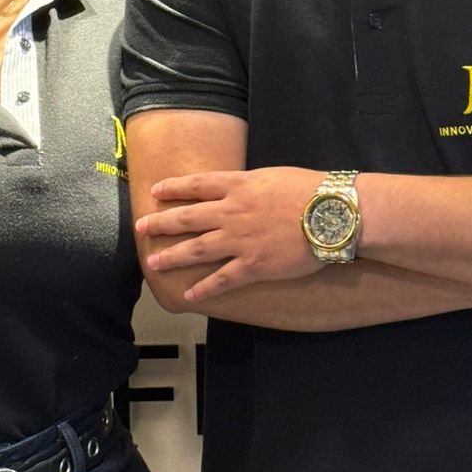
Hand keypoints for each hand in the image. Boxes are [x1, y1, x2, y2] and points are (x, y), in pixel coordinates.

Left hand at [137, 168, 322, 301]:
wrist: (331, 213)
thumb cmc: (309, 189)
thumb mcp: (272, 175)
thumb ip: (249, 183)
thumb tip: (237, 186)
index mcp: (238, 185)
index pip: (197, 185)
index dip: (173, 188)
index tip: (155, 191)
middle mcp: (231, 212)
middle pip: (187, 217)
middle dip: (160, 223)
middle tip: (141, 228)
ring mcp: (240, 240)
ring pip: (196, 249)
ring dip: (172, 257)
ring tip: (153, 263)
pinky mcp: (253, 266)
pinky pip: (222, 279)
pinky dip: (203, 289)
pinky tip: (189, 296)